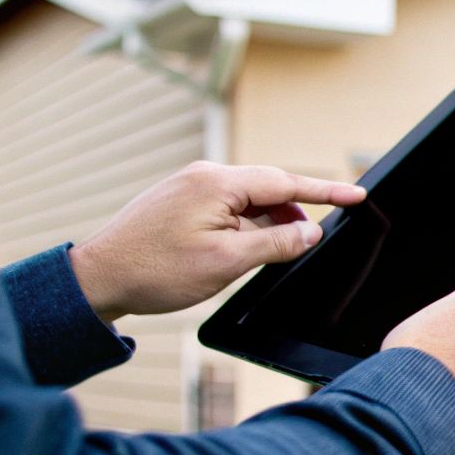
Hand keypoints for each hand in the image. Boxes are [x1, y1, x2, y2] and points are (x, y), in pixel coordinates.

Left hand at [70, 162, 365, 322]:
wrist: (96, 278)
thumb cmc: (154, 271)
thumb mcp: (226, 262)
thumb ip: (275, 243)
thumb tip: (309, 233)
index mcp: (218, 184)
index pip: (286, 182)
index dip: (326, 192)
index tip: (358, 195)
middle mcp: (204, 176)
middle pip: (269, 187)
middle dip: (295, 213)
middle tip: (315, 240)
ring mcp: (189, 186)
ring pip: (248, 199)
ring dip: (267, 223)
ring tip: (273, 252)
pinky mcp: (179, 200)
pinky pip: (227, 205)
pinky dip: (245, 224)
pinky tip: (245, 247)